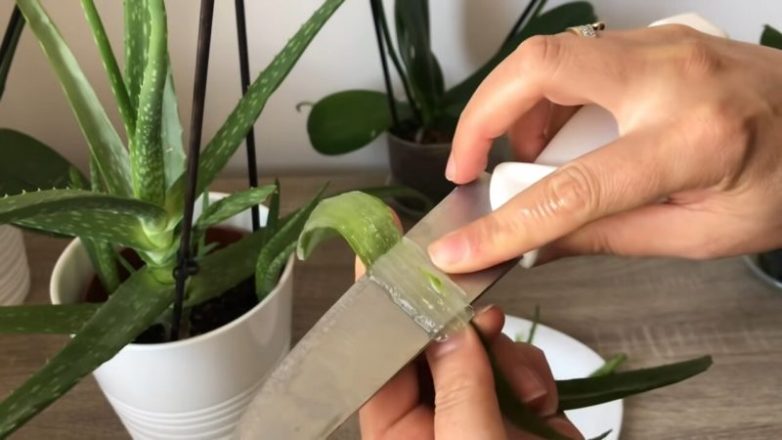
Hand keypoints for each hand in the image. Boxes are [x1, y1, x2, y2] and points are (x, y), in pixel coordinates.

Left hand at [354, 259, 579, 438]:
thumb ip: (459, 389)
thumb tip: (448, 331)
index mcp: (398, 434)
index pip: (378, 360)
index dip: (378, 308)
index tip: (379, 257)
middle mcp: (432, 419)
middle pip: (429, 344)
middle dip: (455, 328)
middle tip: (474, 315)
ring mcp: (475, 411)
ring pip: (476, 348)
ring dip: (501, 353)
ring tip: (521, 388)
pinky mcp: (513, 410)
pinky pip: (513, 366)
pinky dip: (528, 371)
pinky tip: (538, 399)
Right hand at [428, 24, 781, 271]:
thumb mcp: (704, 233)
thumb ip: (612, 237)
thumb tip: (539, 245)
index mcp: (694, 142)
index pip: (574, 190)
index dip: (504, 224)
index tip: (460, 247)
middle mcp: (672, 77)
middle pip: (541, 69)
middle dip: (480, 116)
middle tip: (465, 165)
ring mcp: (662, 47)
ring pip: (550, 55)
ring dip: (514, 109)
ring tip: (525, 159)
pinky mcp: (654, 40)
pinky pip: (575, 57)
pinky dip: (546, 97)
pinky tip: (559, 134)